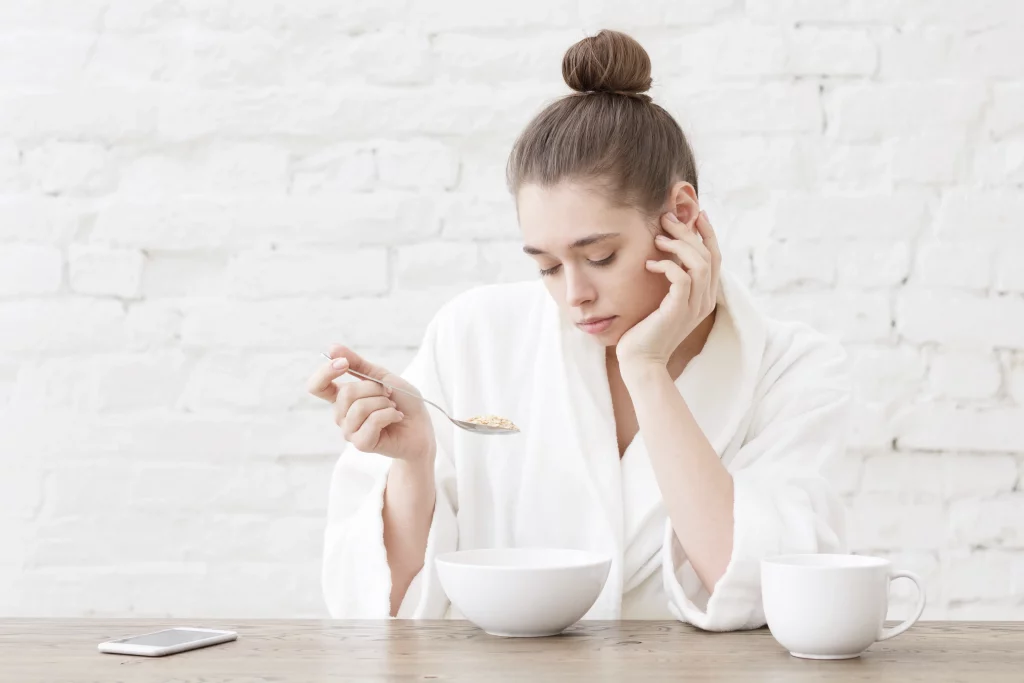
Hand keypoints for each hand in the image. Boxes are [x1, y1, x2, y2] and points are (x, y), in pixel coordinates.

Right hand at [307, 345, 435, 464]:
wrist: (421, 425)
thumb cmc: (402, 401)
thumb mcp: (381, 376)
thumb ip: (357, 364)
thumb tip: (332, 348)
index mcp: (343, 397)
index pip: (317, 386)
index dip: (325, 372)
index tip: (343, 363)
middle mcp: (342, 415)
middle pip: (346, 393)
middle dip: (374, 388)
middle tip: (388, 395)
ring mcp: (350, 431)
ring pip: (359, 407)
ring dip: (384, 402)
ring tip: (392, 408)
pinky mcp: (362, 444)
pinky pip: (372, 421)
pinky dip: (390, 414)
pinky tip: (396, 417)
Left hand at [616, 210, 721, 367]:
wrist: (641, 361)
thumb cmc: (646, 330)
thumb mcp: (664, 300)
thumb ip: (672, 280)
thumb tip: (666, 251)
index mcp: (705, 296)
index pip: (715, 257)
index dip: (708, 233)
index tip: (696, 213)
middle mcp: (705, 300)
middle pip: (709, 256)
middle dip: (690, 232)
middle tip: (667, 218)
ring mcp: (694, 307)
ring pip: (699, 264)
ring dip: (679, 246)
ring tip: (658, 239)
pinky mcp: (678, 311)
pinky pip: (682, 278)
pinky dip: (667, 265)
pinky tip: (650, 265)